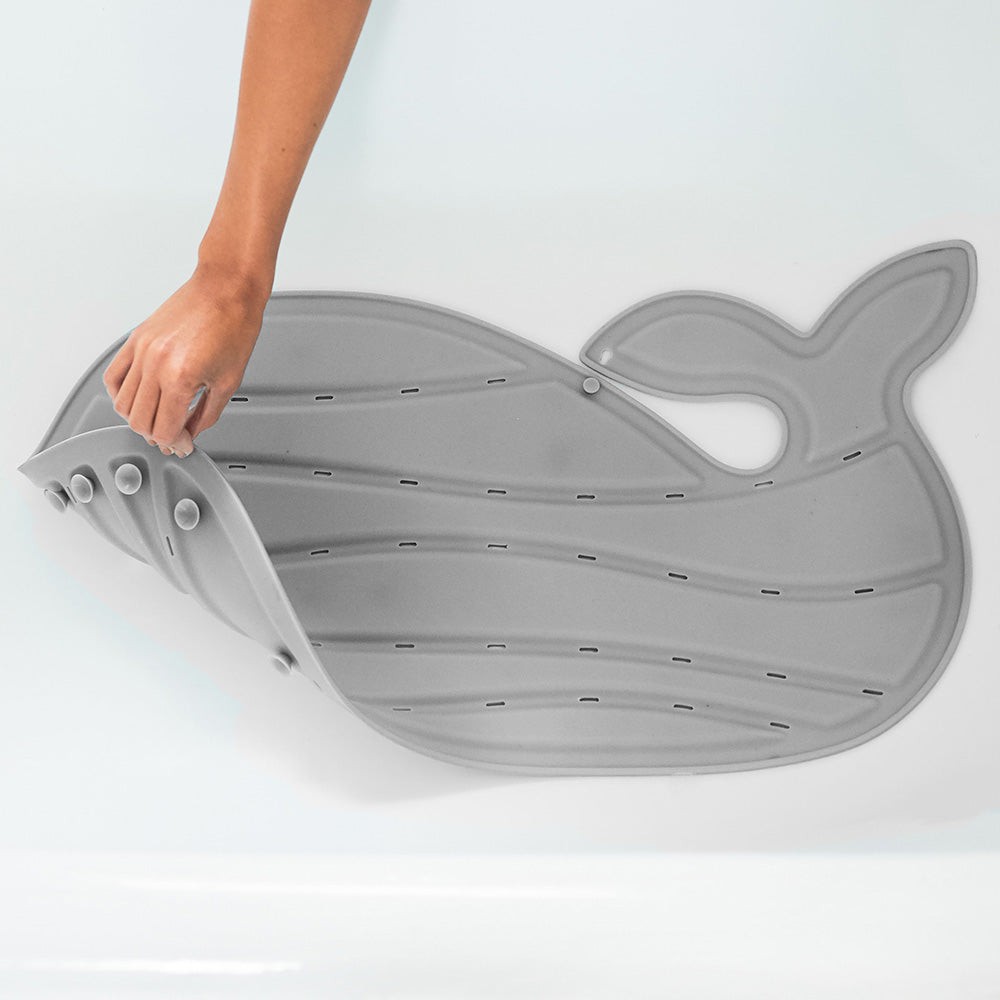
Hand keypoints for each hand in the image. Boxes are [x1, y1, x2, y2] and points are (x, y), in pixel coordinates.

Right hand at [103, 264, 268, 455]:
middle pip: (139, 420)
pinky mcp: (136, 340)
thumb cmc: (234, 326)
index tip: (184, 445)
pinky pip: (114, 376)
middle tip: (173, 437)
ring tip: (158, 419)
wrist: (226, 288)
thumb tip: (191, 433)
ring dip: (139, 418)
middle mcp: (154, 364)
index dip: (175, 444)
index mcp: (180, 377)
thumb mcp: (229, 382)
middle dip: (156, 435)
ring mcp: (141, 351)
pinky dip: (121, 395)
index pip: (163, 429)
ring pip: (122, 402)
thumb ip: (206, 414)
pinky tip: (138, 400)